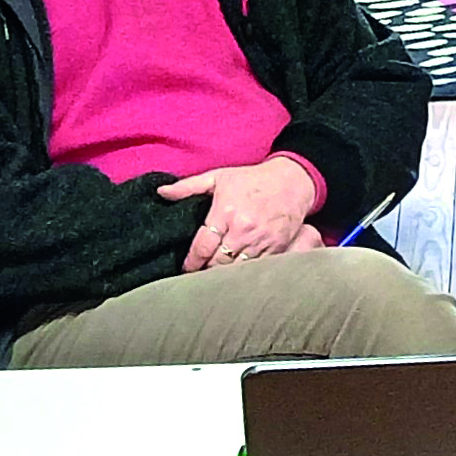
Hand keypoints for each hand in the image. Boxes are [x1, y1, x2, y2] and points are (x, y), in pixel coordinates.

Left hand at [158, 158, 326, 272]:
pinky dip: (244, 274)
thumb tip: (161, 193)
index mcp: (226, 212)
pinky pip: (256, 269)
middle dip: (205, 270)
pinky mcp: (276, 248)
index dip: (190, 262)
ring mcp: (261, 241)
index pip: (202, 247)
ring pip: (236, 269)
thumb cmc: (252, 179)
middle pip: (217, 263)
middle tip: (196, 275)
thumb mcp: (218, 177)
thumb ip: (188, 187)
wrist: (293, 181)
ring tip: (213, 279)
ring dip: (223, 275)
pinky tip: (236, 275)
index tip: (185, 267)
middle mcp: (243, 230)